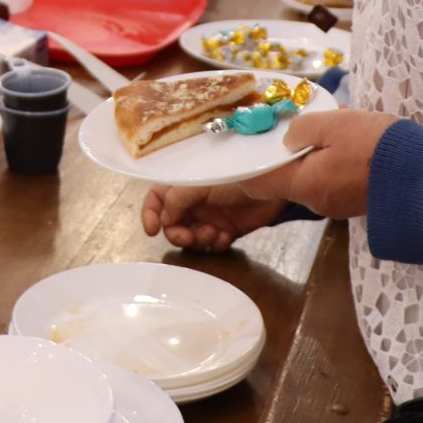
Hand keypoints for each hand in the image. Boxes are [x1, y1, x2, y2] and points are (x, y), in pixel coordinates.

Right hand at [142, 184, 286, 252]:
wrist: (273, 186)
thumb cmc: (236, 177)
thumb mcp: (203, 183)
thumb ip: (178, 199)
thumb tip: (164, 219)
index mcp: (184, 188)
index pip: (156, 199)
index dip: (149, 214)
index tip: (152, 231)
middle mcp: (193, 203)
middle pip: (172, 225)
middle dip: (178, 234)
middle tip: (190, 237)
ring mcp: (209, 218)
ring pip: (191, 239)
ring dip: (199, 240)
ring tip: (214, 232)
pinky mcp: (226, 231)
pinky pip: (212, 246)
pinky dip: (217, 244)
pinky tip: (226, 236)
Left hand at [239, 109, 397, 218]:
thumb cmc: (374, 146)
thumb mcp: (332, 124)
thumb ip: (301, 130)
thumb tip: (288, 139)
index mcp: (303, 184)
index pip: (257, 184)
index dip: (247, 164)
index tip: (250, 143)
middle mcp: (316, 201)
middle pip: (287, 177)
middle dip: (289, 151)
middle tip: (299, 121)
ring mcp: (338, 204)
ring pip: (312, 175)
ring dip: (316, 152)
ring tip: (332, 123)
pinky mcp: (357, 200)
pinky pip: (334, 178)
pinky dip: (334, 159)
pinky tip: (350, 139)